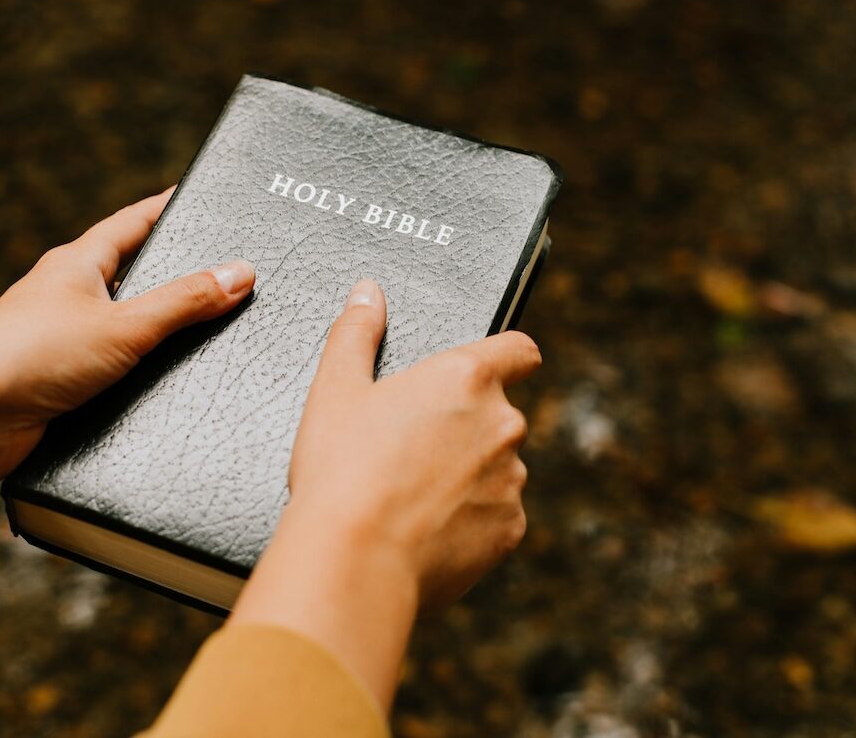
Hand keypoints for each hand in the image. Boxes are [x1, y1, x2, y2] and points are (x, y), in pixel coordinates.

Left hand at [0, 188, 253, 554]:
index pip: (134, 223)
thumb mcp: (123, 324)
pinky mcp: (65, 384)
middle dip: (175, 273)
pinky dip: (145, 374)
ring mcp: (66, 340)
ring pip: (127, 327)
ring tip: (210, 330)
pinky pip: (118, 371)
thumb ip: (184, 302)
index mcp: (79, 264)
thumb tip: (240, 273)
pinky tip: (171, 383)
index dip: (168, 208)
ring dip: (162, 331)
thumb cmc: (27, 356)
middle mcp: (71, 297)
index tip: (200, 197)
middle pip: (134, 274)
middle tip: (222, 267)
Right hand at [291, 280, 538, 609]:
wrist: (354, 562)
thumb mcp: (336, 391)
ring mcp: (511, 479)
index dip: (508, 356)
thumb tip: (368, 293)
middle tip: (412, 450)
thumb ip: (356, 334)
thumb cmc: (340, 471)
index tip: (487, 371)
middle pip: (498, 415)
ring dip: (470, 475)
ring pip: (498, 468)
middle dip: (466, 428)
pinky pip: (496, 516)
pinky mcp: (510, 530)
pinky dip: (470, 521)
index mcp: (465, 377)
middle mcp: (503, 422)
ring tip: (411, 497)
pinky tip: (425, 531)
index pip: (519, 350)